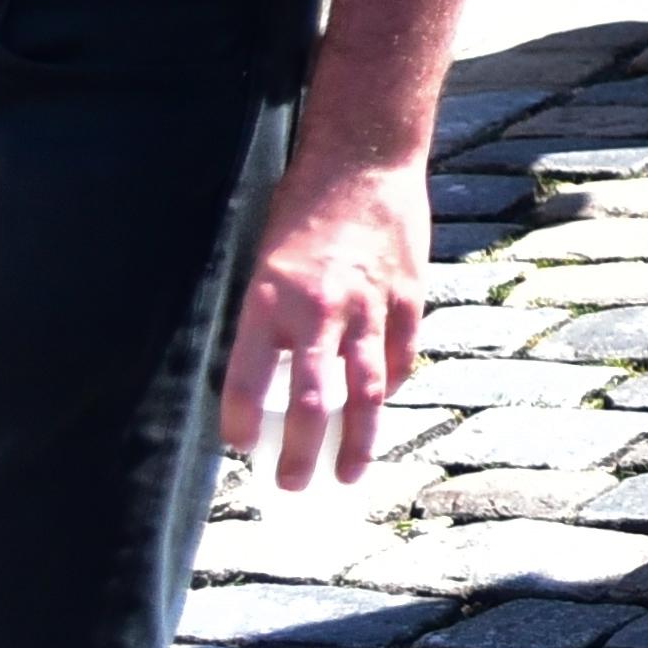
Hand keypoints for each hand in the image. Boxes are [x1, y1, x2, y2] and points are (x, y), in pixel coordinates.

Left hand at [217, 139, 431, 489]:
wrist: (363, 161)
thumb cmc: (303, 210)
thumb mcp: (266, 264)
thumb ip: (269, 321)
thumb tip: (272, 380)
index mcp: (268, 302)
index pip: (245, 384)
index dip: (240, 424)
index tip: (241, 446)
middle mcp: (318, 311)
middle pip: (310, 404)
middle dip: (301, 454)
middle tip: (294, 486)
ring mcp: (369, 306)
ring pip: (364, 392)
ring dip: (356, 442)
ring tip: (349, 474)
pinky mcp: (407, 296)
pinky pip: (399, 356)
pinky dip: (390, 386)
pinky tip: (382, 402)